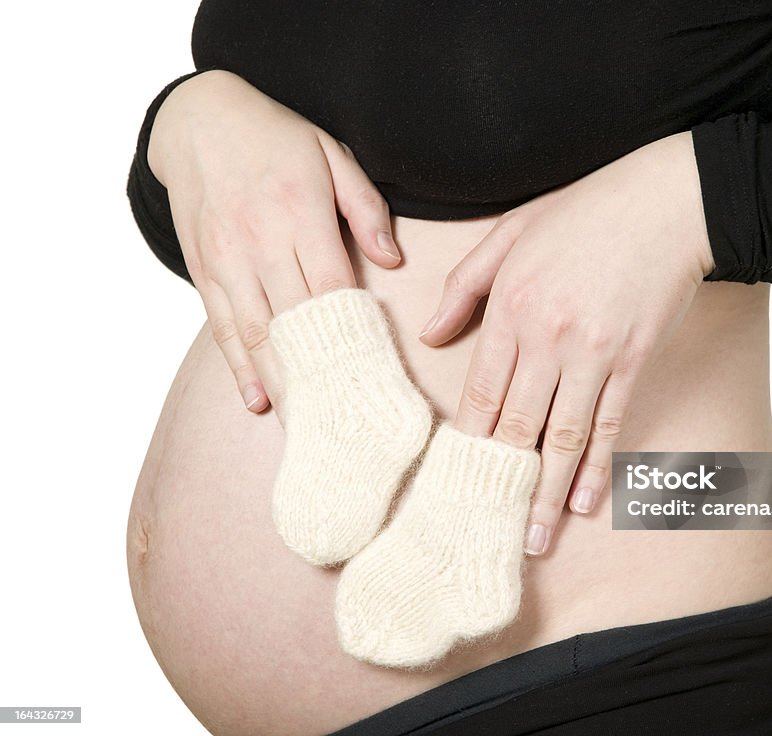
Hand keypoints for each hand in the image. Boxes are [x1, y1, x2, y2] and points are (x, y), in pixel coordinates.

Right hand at [148, 69, 401, 414]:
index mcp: (301, 213)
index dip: (354, 335)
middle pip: (296, 321)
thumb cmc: (277, 138)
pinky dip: (241, 367)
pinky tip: (257, 400)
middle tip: (348, 420)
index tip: (377, 377)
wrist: (198, 118)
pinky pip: (224, 326)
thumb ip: (366, 208)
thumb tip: (395, 260)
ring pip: (258, 333)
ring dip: (282, 383)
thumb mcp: (332, 155)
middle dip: (321, 375)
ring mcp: (227, 259)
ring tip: (306, 426)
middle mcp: (261, 240)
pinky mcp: (203, 270)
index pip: (333, 287)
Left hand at [418, 131, 714, 555]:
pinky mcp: (631, 361)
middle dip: (500, 481)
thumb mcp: (510, 232)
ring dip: (547, 493)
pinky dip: (596, 467)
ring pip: (562, 436)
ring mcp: (592, 352)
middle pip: (516, 424)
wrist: (666, 202)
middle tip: (485, 528)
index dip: (466, 441)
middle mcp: (547, 337)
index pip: (480, 390)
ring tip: (534, 538)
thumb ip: (465, 285)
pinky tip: (586, 501)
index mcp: (511, 306)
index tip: (453, 480)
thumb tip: (430, 334)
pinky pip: (609, 424)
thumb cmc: (585, 211)